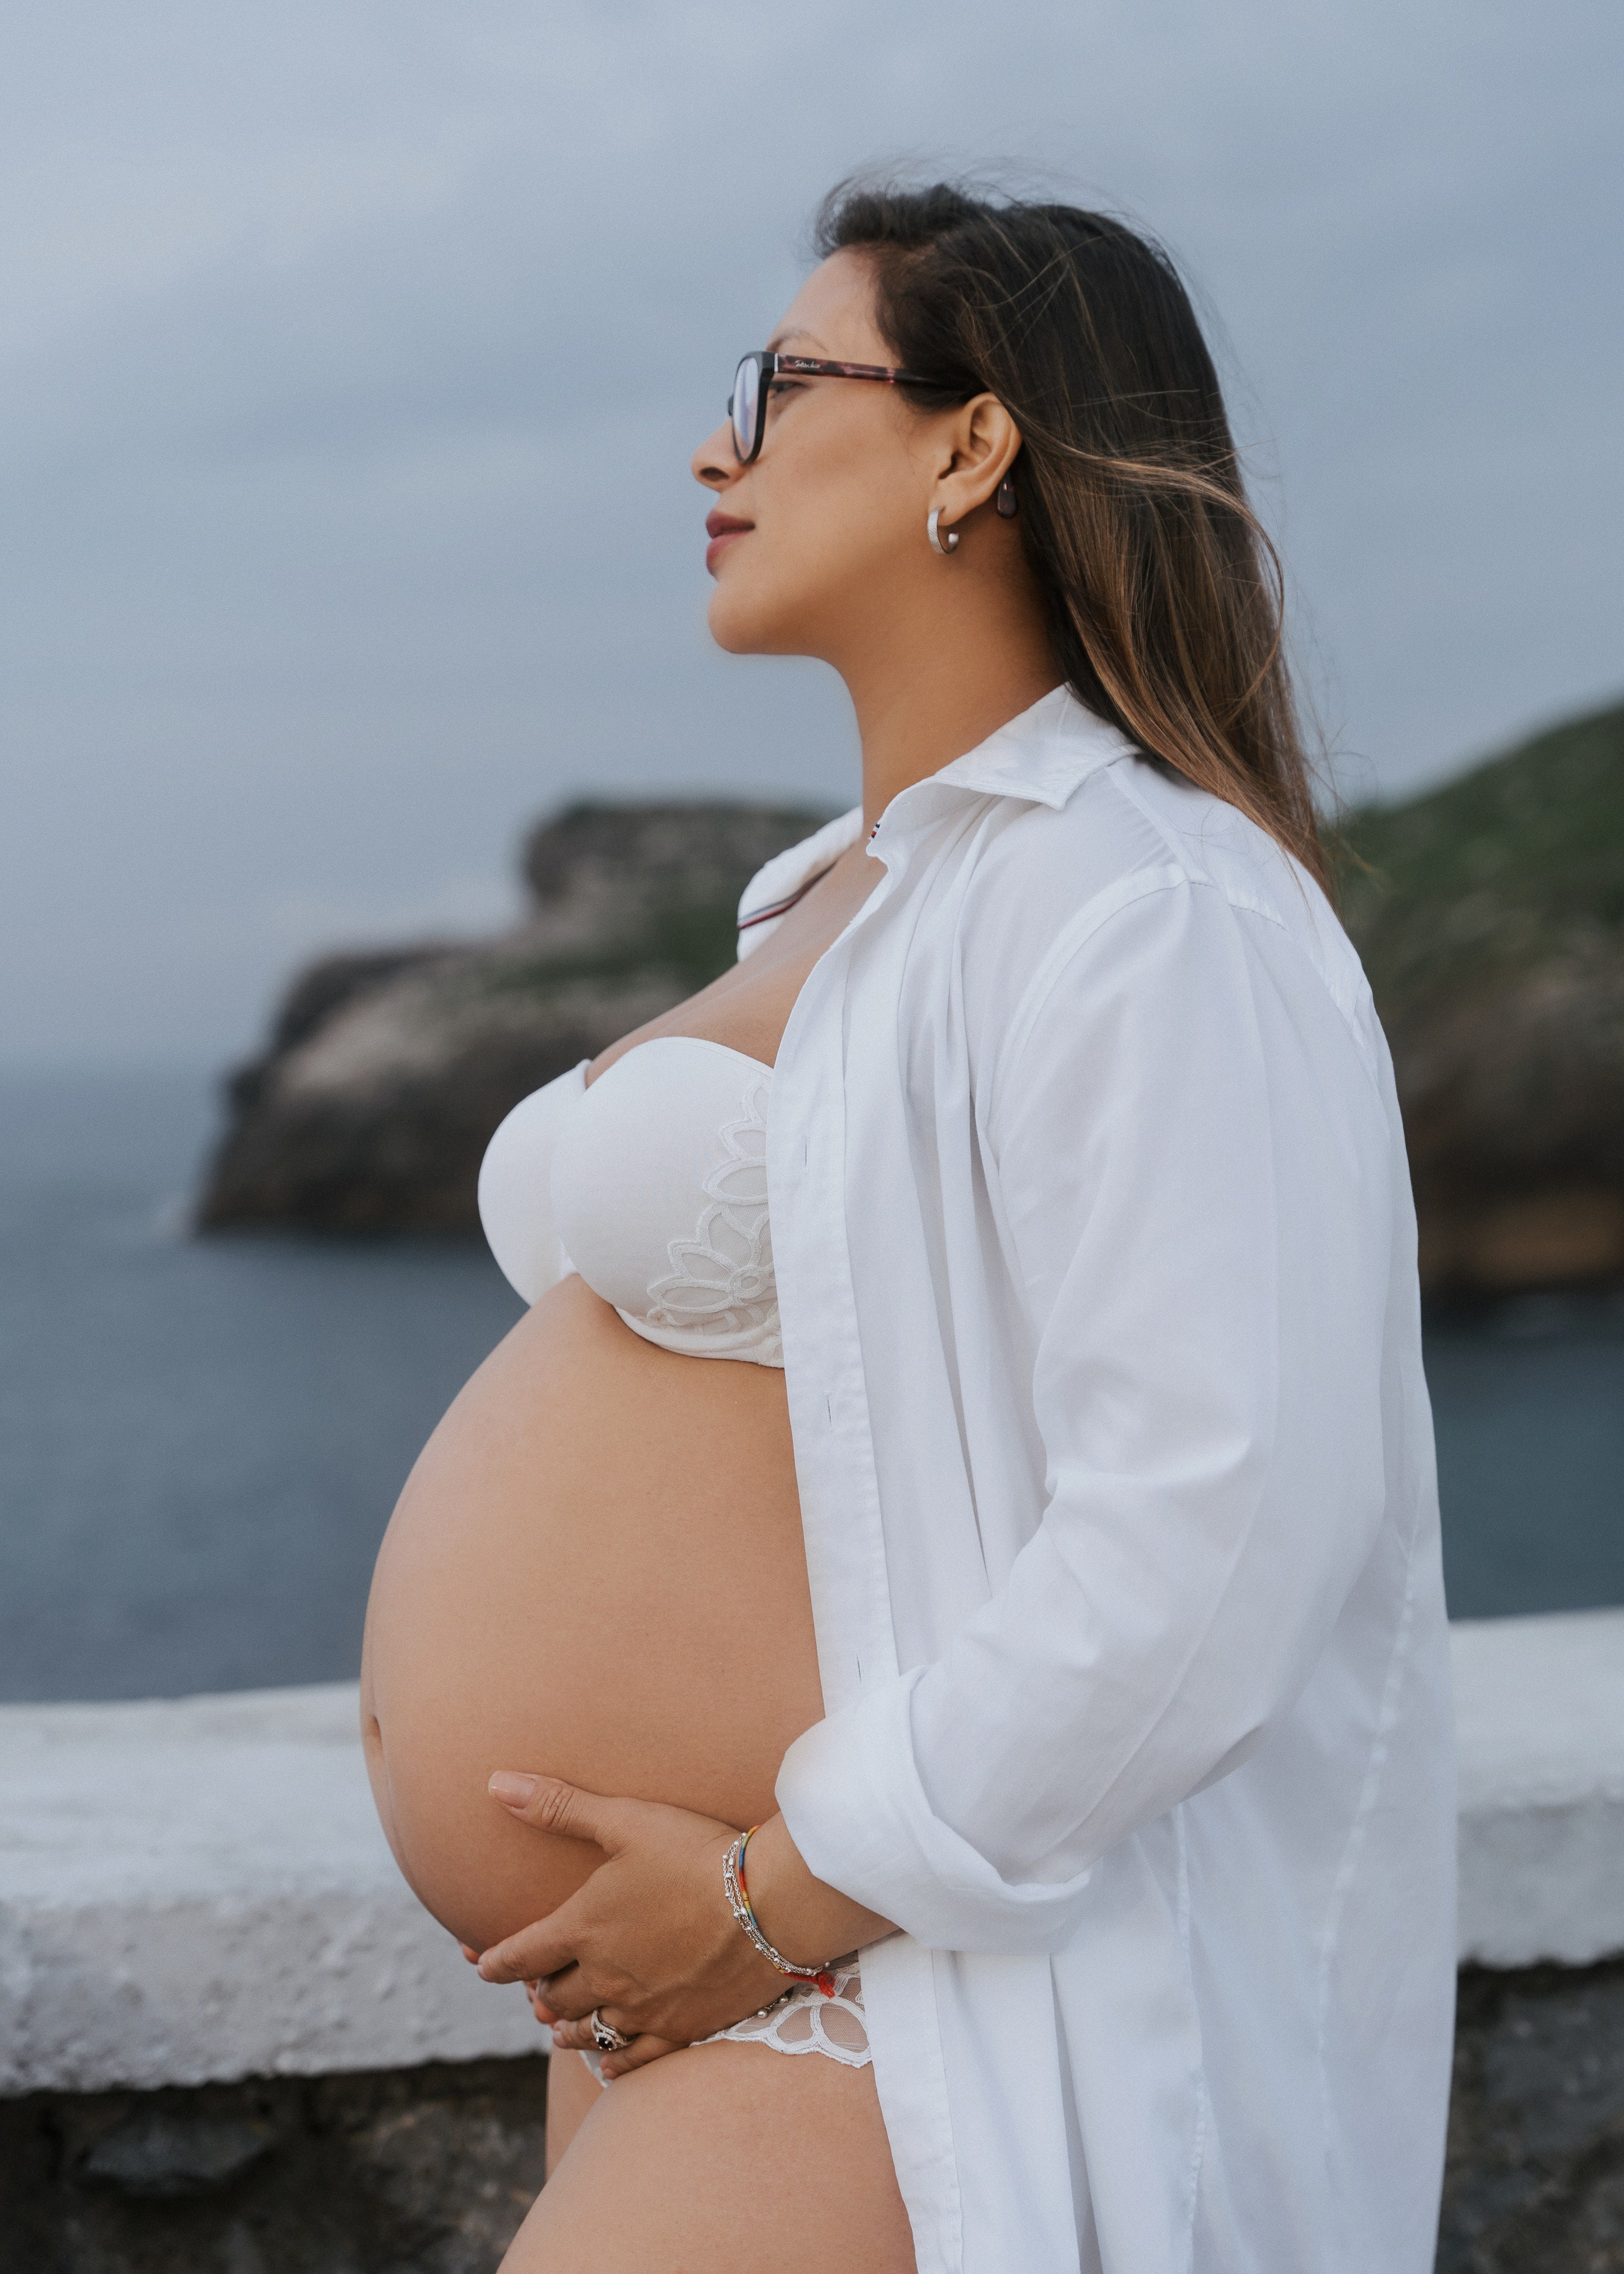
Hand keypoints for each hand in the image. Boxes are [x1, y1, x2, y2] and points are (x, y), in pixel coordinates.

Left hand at [473, 1772, 889, 2069]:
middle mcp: (605, 1978)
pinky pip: (634, 2058)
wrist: (769, 1902)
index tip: (478, 1963)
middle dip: (535, 1991)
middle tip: (530, 1987)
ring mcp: (643, 2009)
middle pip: (553, 1996)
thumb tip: (495, 1785)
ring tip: (557, 2023)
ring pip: (588, 2031)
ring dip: (566, 2026)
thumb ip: (559, 1807)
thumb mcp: (625, 1820)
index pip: (519, 1956)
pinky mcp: (682, 2028)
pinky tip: (607, 2061)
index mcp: (583, 1929)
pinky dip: (613, 2060)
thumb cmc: (696, 1853)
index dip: (493, 1962)